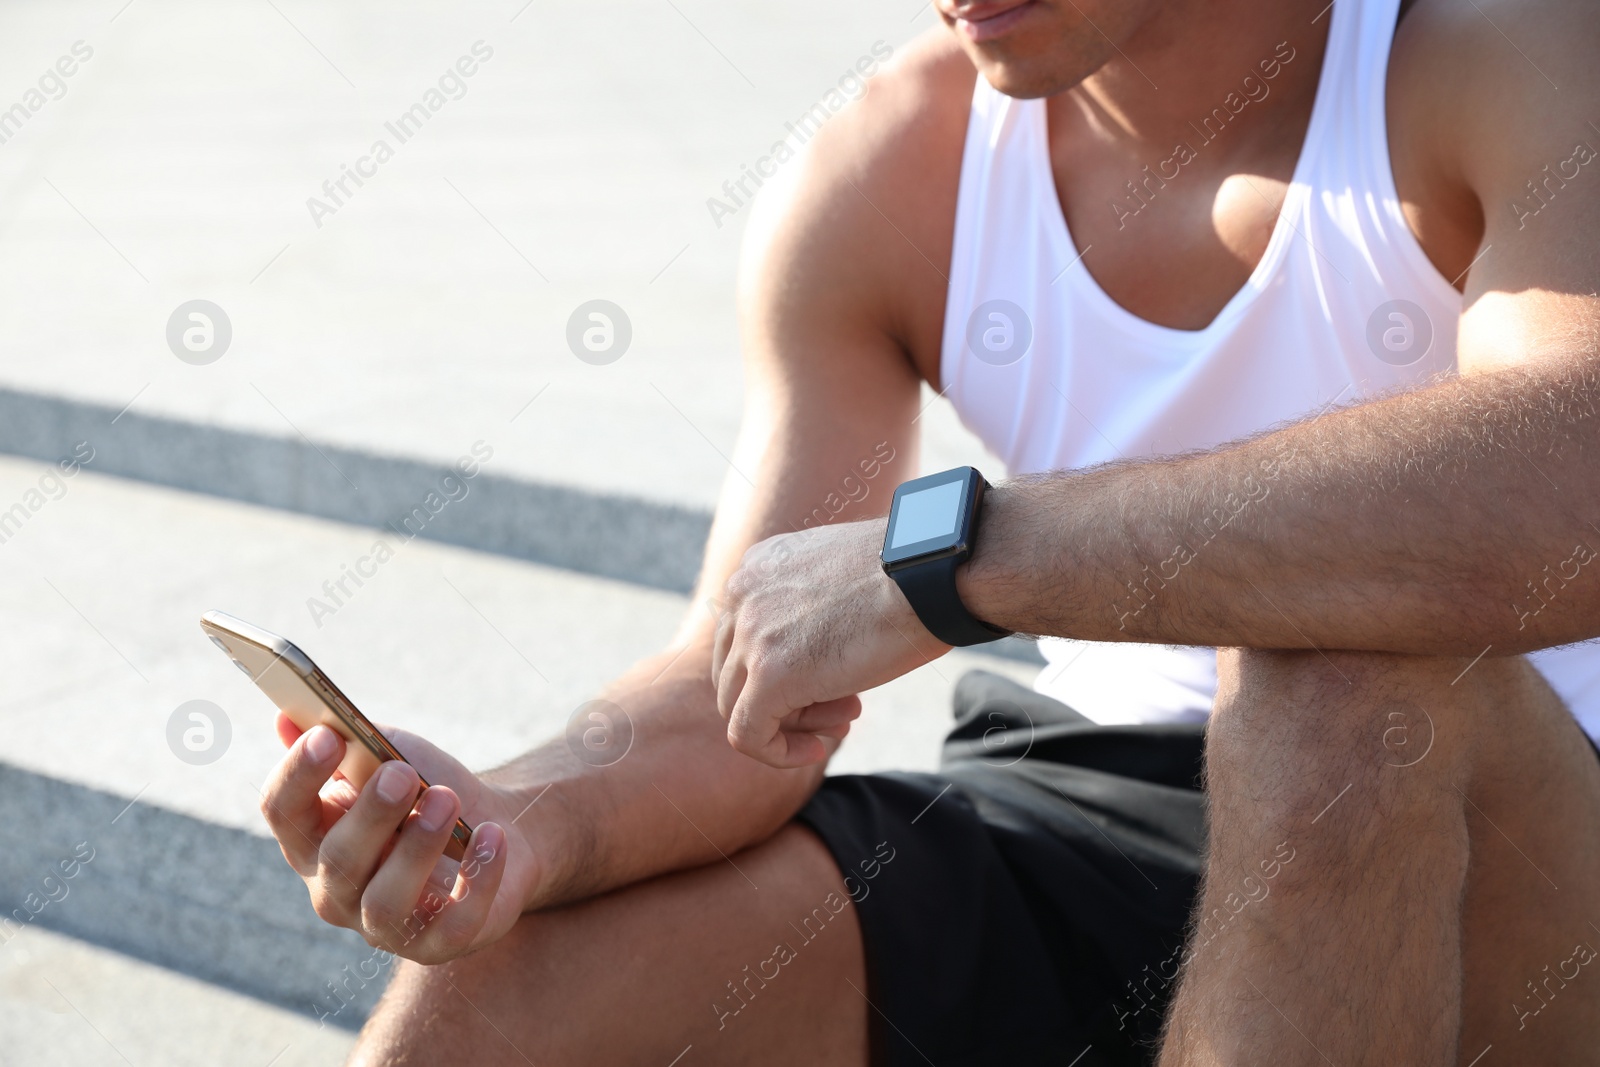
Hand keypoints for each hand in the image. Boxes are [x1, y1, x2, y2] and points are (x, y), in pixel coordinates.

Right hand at [259, 715, 539, 963]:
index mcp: (312, 840)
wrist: (497, 825)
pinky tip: (492, 837)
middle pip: (337, 859)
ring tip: (447, 801)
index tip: (328, 736)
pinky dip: (477, 879)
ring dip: (417, 849)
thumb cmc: (428, 789)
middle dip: (371, 814)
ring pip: (386, 901)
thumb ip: (345, 742)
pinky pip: (455, 924)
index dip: (299, 775)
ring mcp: (386, 926)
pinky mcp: (441, 943)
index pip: (283, 812)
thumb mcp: (387, 756)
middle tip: (403, 772)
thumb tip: (287, 717)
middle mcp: (336, 892)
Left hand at [712, 518, 948, 767]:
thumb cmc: (912, 576)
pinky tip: (815, 751)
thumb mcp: (844, 578)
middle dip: (790, 697)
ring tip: (843, 719)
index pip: (746, 634)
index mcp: (758, 566)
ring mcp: (751, 634)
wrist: (933, 575)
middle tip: (842, 705)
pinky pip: (747, 734)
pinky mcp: (769, 676)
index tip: (830, 678)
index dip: (785, 667)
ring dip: (793, 722)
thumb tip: (811, 650)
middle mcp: (742, 594)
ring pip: (739, 703)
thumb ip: (812, 606)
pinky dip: (776, 752)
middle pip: (739, 669)